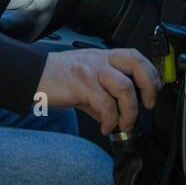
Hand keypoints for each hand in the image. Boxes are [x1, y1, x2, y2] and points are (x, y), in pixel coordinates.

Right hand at [36, 48, 161, 134]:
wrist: (32, 76)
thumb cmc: (57, 78)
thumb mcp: (85, 83)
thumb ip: (104, 97)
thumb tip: (118, 117)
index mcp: (103, 57)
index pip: (136, 57)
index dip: (151, 74)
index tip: (154, 92)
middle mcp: (100, 60)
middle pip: (136, 64)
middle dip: (149, 86)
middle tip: (148, 104)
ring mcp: (91, 71)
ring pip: (125, 88)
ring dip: (129, 112)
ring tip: (123, 124)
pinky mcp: (81, 85)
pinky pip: (105, 105)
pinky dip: (110, 121)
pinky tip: (105, 127)